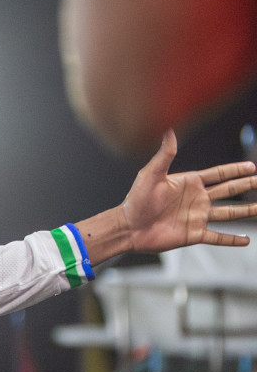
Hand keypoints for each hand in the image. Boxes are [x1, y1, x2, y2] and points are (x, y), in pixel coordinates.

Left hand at [88, 130, 256, 257]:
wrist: (128, 227)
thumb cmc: (135, 200)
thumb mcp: (151, 174)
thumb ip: (165, 154)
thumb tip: (169, 131)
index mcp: (189, 183)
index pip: (219, 175)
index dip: (235, 170)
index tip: (251, 167)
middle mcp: (197, 200)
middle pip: (228, 191)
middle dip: (246, 186)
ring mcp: (197, 217)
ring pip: (228, 213)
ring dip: (245, 211)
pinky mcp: (193, 234)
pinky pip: (217, 237)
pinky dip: (231, 239)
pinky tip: (245, 240)